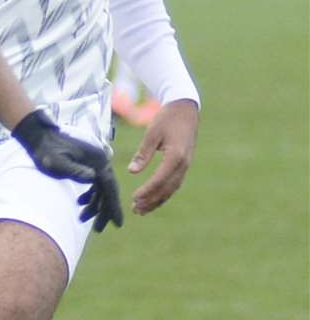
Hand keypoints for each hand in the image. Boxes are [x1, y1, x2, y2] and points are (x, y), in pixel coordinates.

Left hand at [12, 109, 123, 231]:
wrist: (40, 137)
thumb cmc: (46, 151)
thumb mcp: (56, 162)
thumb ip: (73, 170)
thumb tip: (92, 178)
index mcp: (97, 160)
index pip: (109, 186)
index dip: (113, 206)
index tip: (117, 224)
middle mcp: (100, 161)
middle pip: (108, 190)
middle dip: (104, 211)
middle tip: (98, 230)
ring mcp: (95, 163)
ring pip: (100, 189)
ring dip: (94, 205)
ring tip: (82, 220)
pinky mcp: (88, 164)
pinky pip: (94, 184)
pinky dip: (90, 196)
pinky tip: (80, 204)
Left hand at [127, 99, 198, 214]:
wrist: (185, 109)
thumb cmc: (167, 118)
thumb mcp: (152, 133)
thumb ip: (143, 153)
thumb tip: (132, 171)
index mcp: (176, 156)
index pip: (159, 179)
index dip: (147, 191)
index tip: (134, 198)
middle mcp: (183, 164)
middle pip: (166, 188)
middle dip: (151, 200)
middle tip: (136, 210)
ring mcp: (185, 165)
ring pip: (171, 188)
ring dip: (157, 200)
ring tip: (142, 210)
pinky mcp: (184, 164)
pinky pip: (174, 183)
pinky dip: (163, 193)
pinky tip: (153, 200)